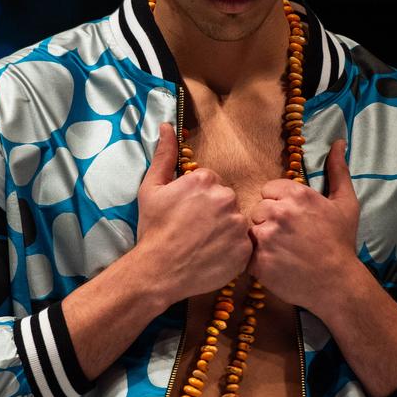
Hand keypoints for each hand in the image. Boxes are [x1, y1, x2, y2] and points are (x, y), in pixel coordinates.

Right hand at [136, 122, 251, 300]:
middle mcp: (226, 198)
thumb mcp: (151, 188)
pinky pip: (243, 245)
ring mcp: (237, 224)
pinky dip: (231, 251)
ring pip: (235, 222)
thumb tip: (167, 125)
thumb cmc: (152, 229)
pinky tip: (212, 256)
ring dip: (224, 231)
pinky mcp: (244, 248)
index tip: (186, 215)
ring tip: (203, 245)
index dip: (198, 201)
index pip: (211, 184)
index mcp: (205, 180)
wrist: (157, 270)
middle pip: (226, 201)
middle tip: (194, 231)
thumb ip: (164, 155)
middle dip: (213, 214)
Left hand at [247, 138, 358, 310]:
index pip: (268, 191)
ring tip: (283, 252)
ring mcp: (266, 238)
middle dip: (269, 222)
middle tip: (289, 238)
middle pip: (257, 210)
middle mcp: (279, 212)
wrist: (338, 283)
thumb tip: (339, 142)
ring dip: (262, 241)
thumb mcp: (345, 203)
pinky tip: (276, 264)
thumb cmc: (341, 242)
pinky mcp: (258, 262)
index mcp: (296, 195)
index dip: (279, 205)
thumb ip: (338, 170)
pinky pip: (247, 254)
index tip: (294, 220)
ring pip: (250, 231)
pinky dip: (257, 261)